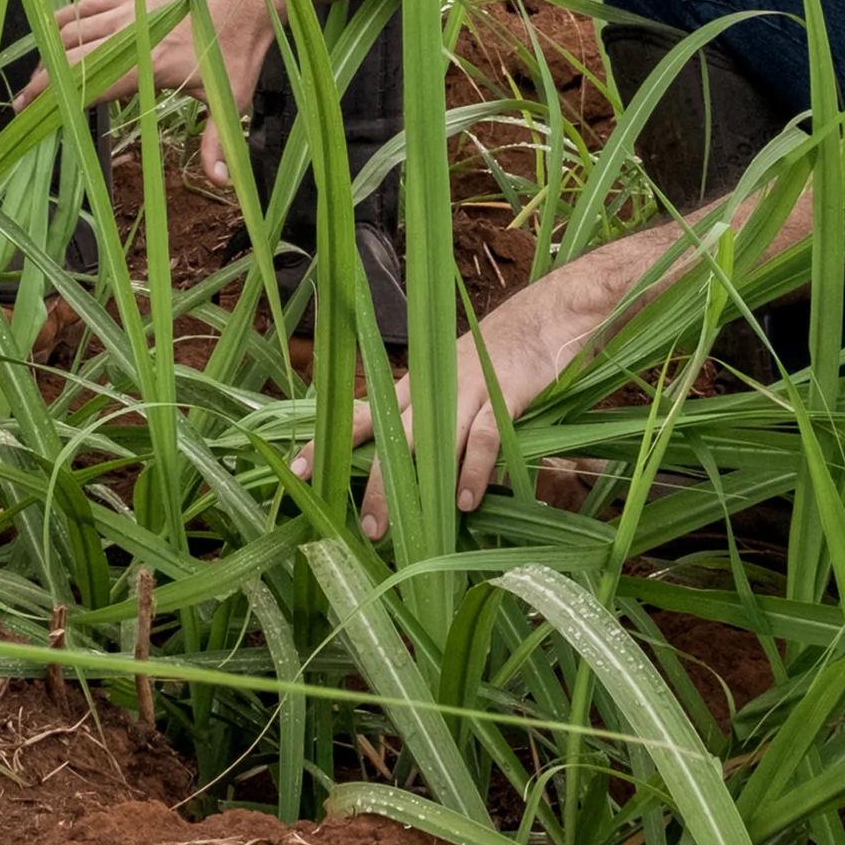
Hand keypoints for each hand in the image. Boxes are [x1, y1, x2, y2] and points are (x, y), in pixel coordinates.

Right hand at [38, 0, 285, 185]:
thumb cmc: (238, 48)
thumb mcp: (232, 99)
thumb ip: (218, 141)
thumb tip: (220, 182)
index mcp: (150, 63)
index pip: (90, 83)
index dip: (54, 99)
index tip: (29, 114)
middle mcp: (132, 33)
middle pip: (71, 56)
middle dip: (43, 81)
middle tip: (24, 104)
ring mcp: (128, 8)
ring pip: (72, 29)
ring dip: (50, 54)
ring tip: (39, 78)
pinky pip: (86, 6)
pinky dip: (64, 22)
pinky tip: (54, 36)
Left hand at [305, 256, 619, 538]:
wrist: (545, 316)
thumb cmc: (497, 358)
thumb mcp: (453, 383)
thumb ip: (435, 420)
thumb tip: (414, 474)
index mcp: (417, 387)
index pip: (364, 416)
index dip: (330, 443)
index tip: (299, 472)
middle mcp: (434, 388)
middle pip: (393, 437)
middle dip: (376, 482)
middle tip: (365, 527)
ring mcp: (468, 389)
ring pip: (431, 441)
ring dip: (415, 485)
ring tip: (403, 526)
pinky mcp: (505, 394)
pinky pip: (483, 436)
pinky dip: (473, 469)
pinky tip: (465, 501)